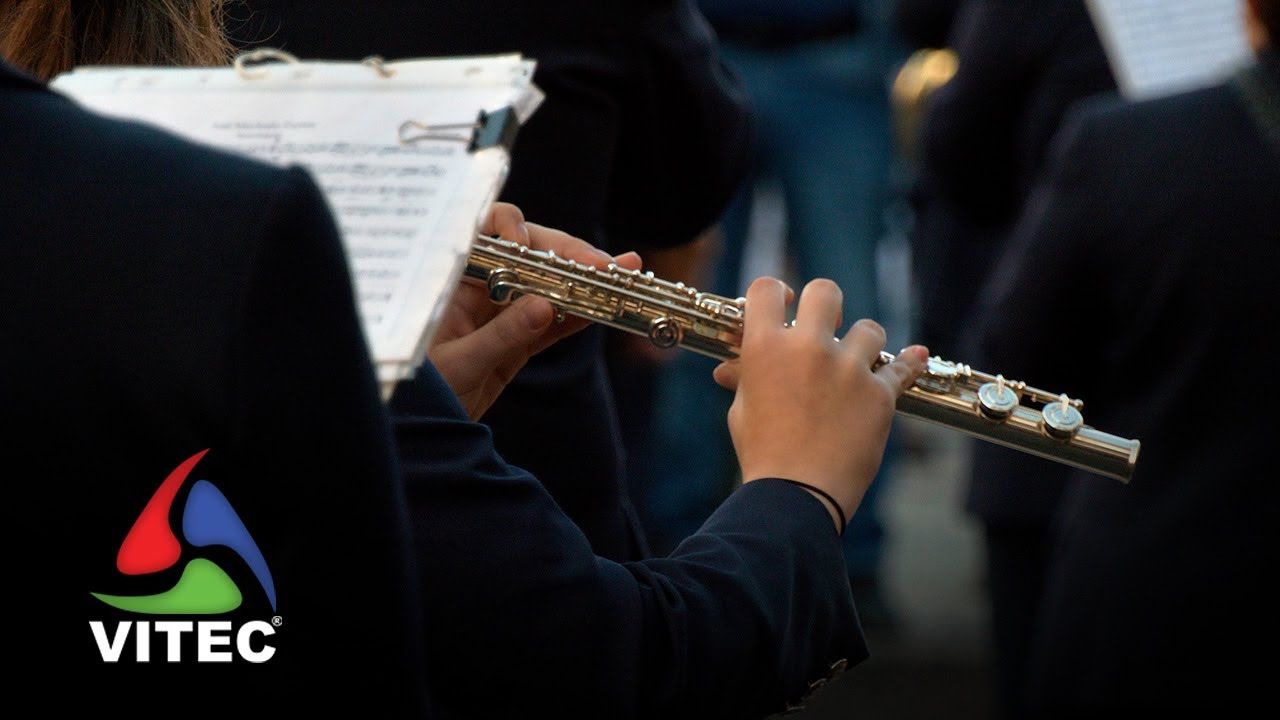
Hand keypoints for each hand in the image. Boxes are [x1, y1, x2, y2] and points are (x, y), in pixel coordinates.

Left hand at [429, 203, 641, 419]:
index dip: (511, 229)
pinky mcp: (516, 343)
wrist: (415, 437)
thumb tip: (545, 306)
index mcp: (452, 281)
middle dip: (568, 256)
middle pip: (529, 256)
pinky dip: (577, 316)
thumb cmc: (419, 394)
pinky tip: (604, 308)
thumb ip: (502, 335)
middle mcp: (478, 290)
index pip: (484, 233)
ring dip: (585, 282)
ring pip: (548, 288)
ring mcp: (499, 315)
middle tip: (604, 265)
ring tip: (624, 275)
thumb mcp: (459, 364)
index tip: (527, 246)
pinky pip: (552, 324)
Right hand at [716, 277, 928, 532]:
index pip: (767, 288)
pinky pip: (902, 367)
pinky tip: (917, 355)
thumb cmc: (763, 455)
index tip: (786, 308)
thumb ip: (745, 380)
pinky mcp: (879, 394)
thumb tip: (730, 369)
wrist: (797, 496)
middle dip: (825, 304)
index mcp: (765, 347)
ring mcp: (848, 369)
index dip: (777, 293)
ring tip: (857, 364)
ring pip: (869, 328)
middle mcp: (808, 348)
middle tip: (825, 327)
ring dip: (863, 343)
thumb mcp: (743, 412)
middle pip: (825, 291)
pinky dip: (909, 363)